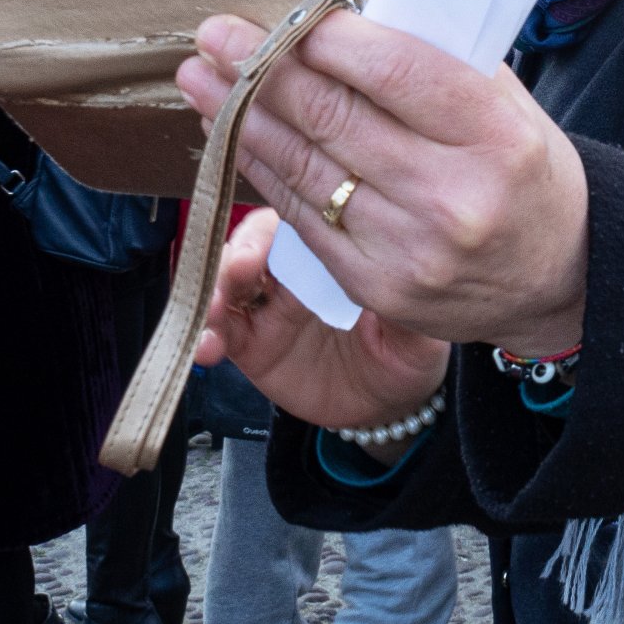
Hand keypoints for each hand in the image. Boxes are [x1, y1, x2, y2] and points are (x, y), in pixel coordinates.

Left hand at [175, 11, 589, 355]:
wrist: (562, 275)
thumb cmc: (529, 175)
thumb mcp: (512, 107)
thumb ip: (441, 65)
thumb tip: (348, 23)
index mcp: (496, 137)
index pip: (396, 72)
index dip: (330, 40)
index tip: (292, 16)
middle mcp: (452, 196)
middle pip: (336, 117)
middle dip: (264, 69)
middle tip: (218, 36)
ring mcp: (410, 248)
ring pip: (307, 168)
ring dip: (244, 118)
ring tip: (204, 80)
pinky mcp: (378, 285)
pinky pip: (304, 218)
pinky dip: (266, 172)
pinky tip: (239, 137)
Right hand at [197, 208, 451, 431]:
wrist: (389, 402)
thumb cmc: (408, 349)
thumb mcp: (418, 332)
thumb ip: (406, 308)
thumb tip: (409, 280)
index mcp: (334, 254)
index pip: (299, 221)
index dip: (282, 225)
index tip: (270, 236)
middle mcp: (294, 271)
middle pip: (254, 245)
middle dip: (240, 252)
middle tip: (240, 267)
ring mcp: (268, 307)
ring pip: (228, 285)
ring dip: (215, 292)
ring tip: (218, 311)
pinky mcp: (251, 345)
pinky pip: (220, 333)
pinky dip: (205, 335)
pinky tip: (206, 348)